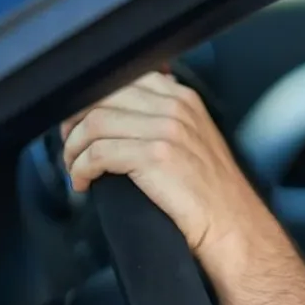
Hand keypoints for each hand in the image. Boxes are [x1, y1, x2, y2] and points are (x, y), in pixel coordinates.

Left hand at [60, 70, 261, 259]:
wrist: (233, 224)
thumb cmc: (213, 192)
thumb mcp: (196, 139)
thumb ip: (166, 116)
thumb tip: (126, 111)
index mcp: (183, 98)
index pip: (122, 79)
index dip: (91, 101)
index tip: (81, 122)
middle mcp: (175, 107)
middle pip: (103, 97)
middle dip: (76, 122)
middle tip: (71, 144)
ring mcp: (166, 130)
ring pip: (94, 123)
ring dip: (73, 148)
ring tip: (75, 167)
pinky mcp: (154, 157)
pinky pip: (97, 153)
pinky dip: (80, 168)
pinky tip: (83, 181)